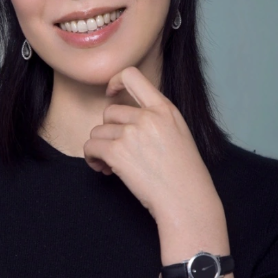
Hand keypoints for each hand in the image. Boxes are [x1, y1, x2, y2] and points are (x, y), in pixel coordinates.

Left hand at [83, 67, 225, 241]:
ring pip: (98, 132)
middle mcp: (148, 117)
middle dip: (110, 131)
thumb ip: (156, 120)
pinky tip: (104, 169)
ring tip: (112, 165)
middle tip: (118, 152)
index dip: (115, 82)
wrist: (187, 201)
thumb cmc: (185, 175)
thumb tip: (125, 117)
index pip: (132, 76)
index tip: (110, 93)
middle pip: (110, 112)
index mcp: (165, 109)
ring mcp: (132, 133)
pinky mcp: (117, 152)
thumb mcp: (179, 134)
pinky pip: (91, 147)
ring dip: (100, 148)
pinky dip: (92, 158)